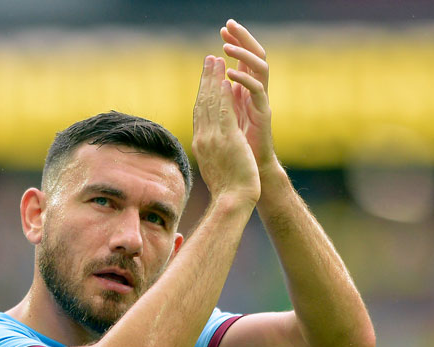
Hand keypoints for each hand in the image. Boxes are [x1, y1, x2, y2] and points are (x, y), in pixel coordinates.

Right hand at [192, 54, 260, 206]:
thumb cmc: (228, 189)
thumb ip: (212, 150)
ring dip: (213, 79)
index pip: (200, 112)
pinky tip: (225, 80)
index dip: (202, 92)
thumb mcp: (216, 166)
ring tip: (216, 60)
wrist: (233, 201)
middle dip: (206, 79)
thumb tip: (209, 145)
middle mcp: (203, 138)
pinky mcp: (227, 140)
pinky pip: (223, 111)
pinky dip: (222, 94)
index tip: (206, 77)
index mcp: (201, 144)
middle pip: (202, 103)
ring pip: (211, 103)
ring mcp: (213, 138)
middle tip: (209, 59)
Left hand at [221, 19, 275, 174]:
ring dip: (242, 55)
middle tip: (230, 24)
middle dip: (243, 39)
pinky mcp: (264, 114)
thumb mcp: (225, 117)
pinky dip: (244, 80)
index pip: (242, 59)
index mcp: (245, 91)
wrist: (252, 172)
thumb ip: (222, 100)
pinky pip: (256, 91)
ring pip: (258, 69)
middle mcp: (256, 93)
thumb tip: (212, 83)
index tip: (223, 29)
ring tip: (226, 47)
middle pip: (254, 57)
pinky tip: (230, 73)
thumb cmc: (238, 147)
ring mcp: (261, 102)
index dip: (235, 43)